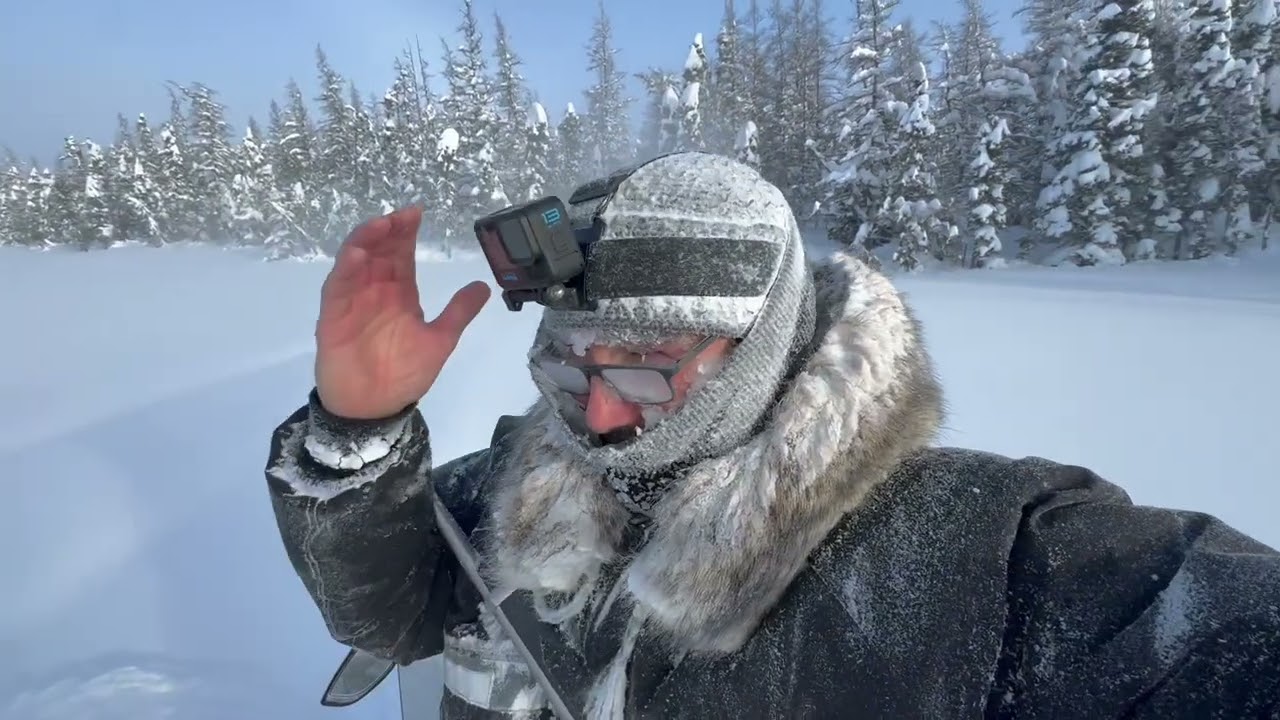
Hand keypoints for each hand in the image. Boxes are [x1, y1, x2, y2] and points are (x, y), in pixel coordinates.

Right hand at [314, 206, 489, 418]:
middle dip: (389, 229)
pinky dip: (346, 269)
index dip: (407, 233)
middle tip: (403, 214)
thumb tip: (484, 287)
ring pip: (356, 260)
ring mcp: (353, 299)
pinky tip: (357, 255)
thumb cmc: (402, 375)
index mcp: (400, 293)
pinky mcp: (333, 315)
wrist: (373, 408)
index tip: (417, 213)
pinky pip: (338, 286)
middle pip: (380, 250)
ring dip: (366, 240)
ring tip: (381, 225)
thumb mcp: (440, 340)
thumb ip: (458, 313)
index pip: (402, 254)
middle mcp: (375, 290)